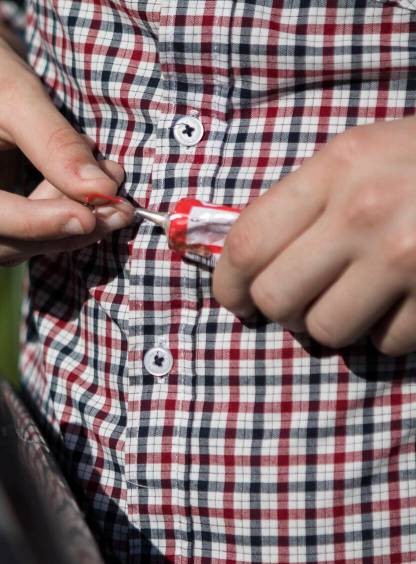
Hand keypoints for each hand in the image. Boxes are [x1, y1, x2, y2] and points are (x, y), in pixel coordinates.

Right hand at [0, 13, 132, 265]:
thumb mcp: (18, 94)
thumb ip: (56, 145)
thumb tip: (101, 195)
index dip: (33, 221)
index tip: (91, 217)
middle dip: (52, 229)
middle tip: (114, 206)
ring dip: (49, 235)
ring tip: (95, 199)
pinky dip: (33, 235)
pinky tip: (64, 208)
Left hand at [213, 116, 415, 354]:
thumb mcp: (359, 155)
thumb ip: (302, 203)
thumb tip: (243, 265)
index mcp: (337, 169)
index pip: (248, 245)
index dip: (228, 284)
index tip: (233, 300)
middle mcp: (365, 212)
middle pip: (277, 298)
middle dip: (280, 311)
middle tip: (298, 303)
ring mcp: (407, 256)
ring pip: (326, 330)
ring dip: (333, 325)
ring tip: (354, 301)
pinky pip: (385, 344)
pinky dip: (387, 333)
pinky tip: (402, 303)